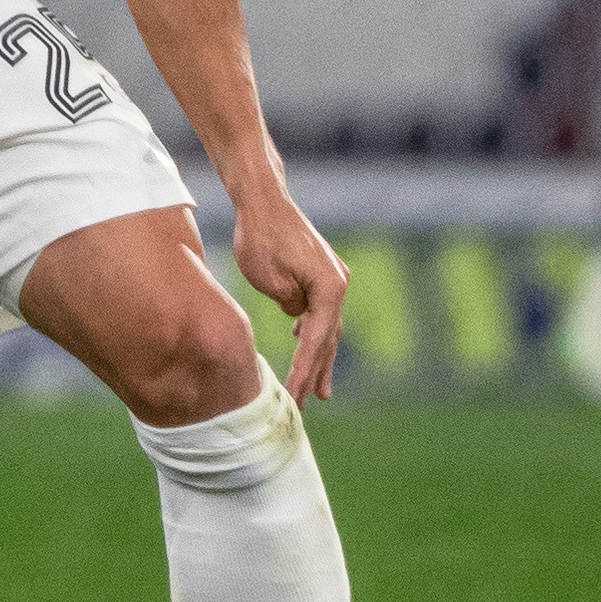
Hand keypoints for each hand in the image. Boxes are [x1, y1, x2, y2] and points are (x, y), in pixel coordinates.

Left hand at [229, 185, 349, 402]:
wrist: (263, 199)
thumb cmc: (261, 237)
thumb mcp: (269, 281)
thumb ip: (290, 306)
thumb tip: (299, 319)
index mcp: (331, 288)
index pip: (316, 341)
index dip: (305, 371)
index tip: (295, 396)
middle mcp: (339, 282)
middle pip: (327, 336)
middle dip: (318, 370)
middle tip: (311, 401)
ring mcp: (333, 275)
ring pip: (326, 324)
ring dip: (319, 354)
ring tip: (317, 386)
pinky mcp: (321, 270)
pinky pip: (319, 308)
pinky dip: (312, 328)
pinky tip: (300, 339)